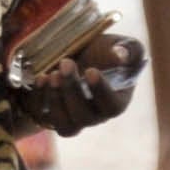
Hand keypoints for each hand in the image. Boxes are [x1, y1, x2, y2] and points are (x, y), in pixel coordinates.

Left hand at [21, 31, 146, 136]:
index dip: (101, 92)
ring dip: (56, 100)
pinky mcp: (51, 117)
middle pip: (85, 116)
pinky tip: (40, 78)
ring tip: (51, 74)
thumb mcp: (121, 44)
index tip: (91, 71)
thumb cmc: (104, 52)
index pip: (112, 107)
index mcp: (116, 102)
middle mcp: (95, 117)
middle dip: (73, 90)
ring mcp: (72, 120)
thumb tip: (120, 55)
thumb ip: (130, 49)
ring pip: (65, 125)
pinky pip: (44, 118)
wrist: (76, 54)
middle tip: (66, 64)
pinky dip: (40, 100)